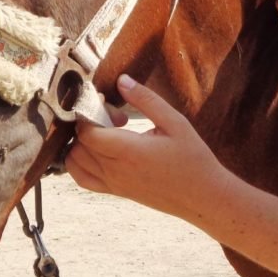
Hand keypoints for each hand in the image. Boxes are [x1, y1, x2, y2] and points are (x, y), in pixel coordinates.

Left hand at [66, 75, 229, 218]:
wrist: (203, 196)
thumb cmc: (193, 158)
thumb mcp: (175, 123)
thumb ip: (146, 100)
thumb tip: (121, 80)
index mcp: (129, 152)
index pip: (87, 132)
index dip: (91, 113)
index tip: (110, 105)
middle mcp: (115, 170)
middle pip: (79, 144)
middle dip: (88, 125)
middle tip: (115, 119)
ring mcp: (113, 184)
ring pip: (74, 162)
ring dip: (82, 143)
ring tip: (108, 135)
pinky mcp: (116, 192)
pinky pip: (82, 179)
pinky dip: (79, 163)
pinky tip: (99, 151)